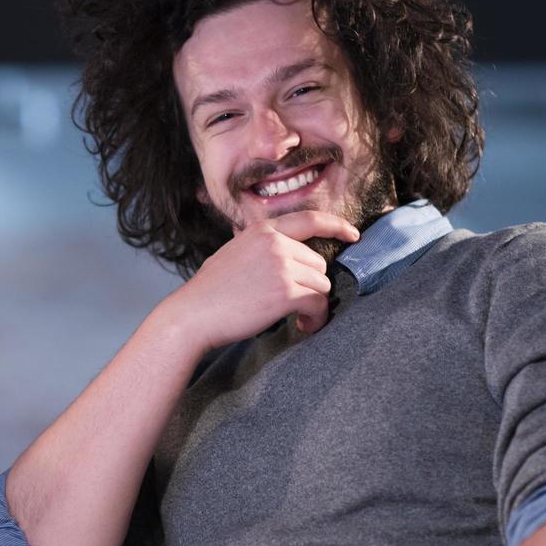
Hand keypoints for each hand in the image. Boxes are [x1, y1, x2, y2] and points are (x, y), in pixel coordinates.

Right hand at [162, 211, 359, 352]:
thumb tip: (283, 253)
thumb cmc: (209, 291)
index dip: (336, 225)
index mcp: (262, 231)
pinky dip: (316, 318)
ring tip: (297, 318)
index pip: (309, 220)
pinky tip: (302, 326)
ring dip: (313, 304)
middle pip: (318, 263)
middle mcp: (275, 244)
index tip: (352, 234)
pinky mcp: (286, 292)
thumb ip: (259, 247)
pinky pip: (318, 303)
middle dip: (310, 285)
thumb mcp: (233, 253)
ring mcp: (281, 266)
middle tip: (295, 304)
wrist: (192, 314)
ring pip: (321, 285)